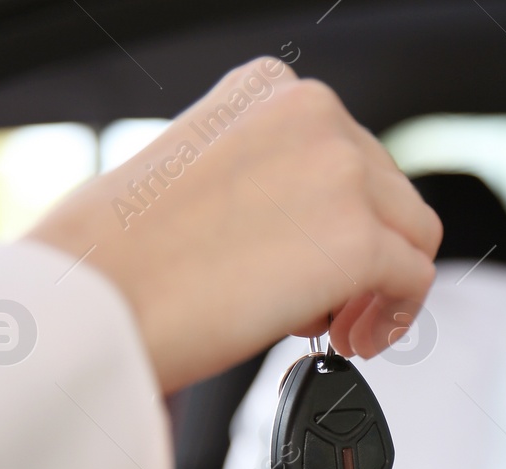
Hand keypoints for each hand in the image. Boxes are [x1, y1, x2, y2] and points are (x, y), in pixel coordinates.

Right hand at [27, 57, 441, 392]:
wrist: (90, 301)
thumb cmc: (116, 256)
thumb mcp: (193, 173)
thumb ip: (261, 178)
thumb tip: (303, 223)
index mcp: (266, 90)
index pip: (348, 149)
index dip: (343, 213)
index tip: (318, 258)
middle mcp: (313, 114)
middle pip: (388, 191)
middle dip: (364, 252)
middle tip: (323, 306)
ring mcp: (342, 173)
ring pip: (413, 232)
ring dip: (382, 285)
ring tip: (337, 327)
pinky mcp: (359, 240)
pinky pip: (415, 280)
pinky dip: (395, 317)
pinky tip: (351, 341)